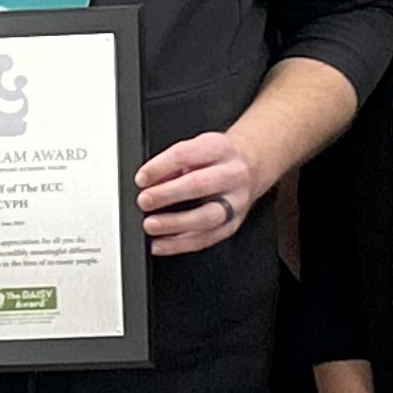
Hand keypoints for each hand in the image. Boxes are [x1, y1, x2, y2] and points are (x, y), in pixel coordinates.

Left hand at [137, 132, 259, 256]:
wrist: (251, 167)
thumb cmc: (216, 159)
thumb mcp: (196, 150)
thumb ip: (172, 164)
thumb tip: (147, 183)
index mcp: (219, 148)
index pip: (186, 155)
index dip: (160, 167)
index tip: (141, 179)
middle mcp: (232, 174)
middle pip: (199, 185)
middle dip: (168, 195)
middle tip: (145, 201)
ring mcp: (236, 201)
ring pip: (207, 217)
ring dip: (174, 224)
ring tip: (151, 225)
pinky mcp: (233, 224)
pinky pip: (207, 238)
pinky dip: (180, 244)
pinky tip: (161, 244)